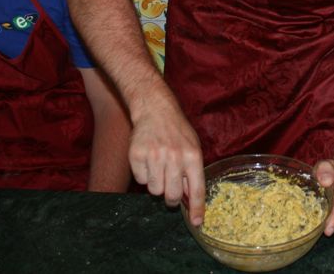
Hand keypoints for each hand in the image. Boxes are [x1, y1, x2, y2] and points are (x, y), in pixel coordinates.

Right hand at [127, 95, 205, 224]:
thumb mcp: (193, 148)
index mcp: (193, 156)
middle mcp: (174, 156)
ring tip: (159, 167)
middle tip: (170, 187)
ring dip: (156, 184)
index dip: (196, 209)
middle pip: (172, 195)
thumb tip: (189, 201)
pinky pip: (141, 180)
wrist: (156, 110)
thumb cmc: (177, 132)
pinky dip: (144, 174)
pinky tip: (148, 160)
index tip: (196, 223)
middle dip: (171, 198)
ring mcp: (154, 155)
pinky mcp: (136, 155)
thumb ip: (192, 173)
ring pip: (155, 190)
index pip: (197, 189)